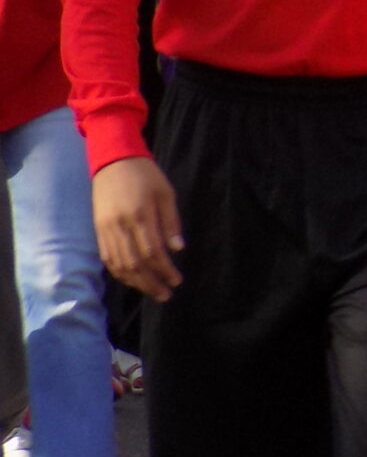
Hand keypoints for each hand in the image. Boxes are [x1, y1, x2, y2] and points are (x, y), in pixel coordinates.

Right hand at [93, 156, 184, 300]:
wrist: (113, 162)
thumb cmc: (146, 176)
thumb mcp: (166, 193)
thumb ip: (171, 222)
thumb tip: (178, 249)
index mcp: (140, 215)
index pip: (152, 252)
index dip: (164, 270)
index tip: (177, 280)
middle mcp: (120, 226)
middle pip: (135, 264)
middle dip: (151, 283)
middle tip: (166, 295)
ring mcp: (106, 230)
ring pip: (119, 264)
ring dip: (136, 282)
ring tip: (153, 292)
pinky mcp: (98, 230)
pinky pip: (108, 258)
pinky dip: (120, 273)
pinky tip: (132, 280)